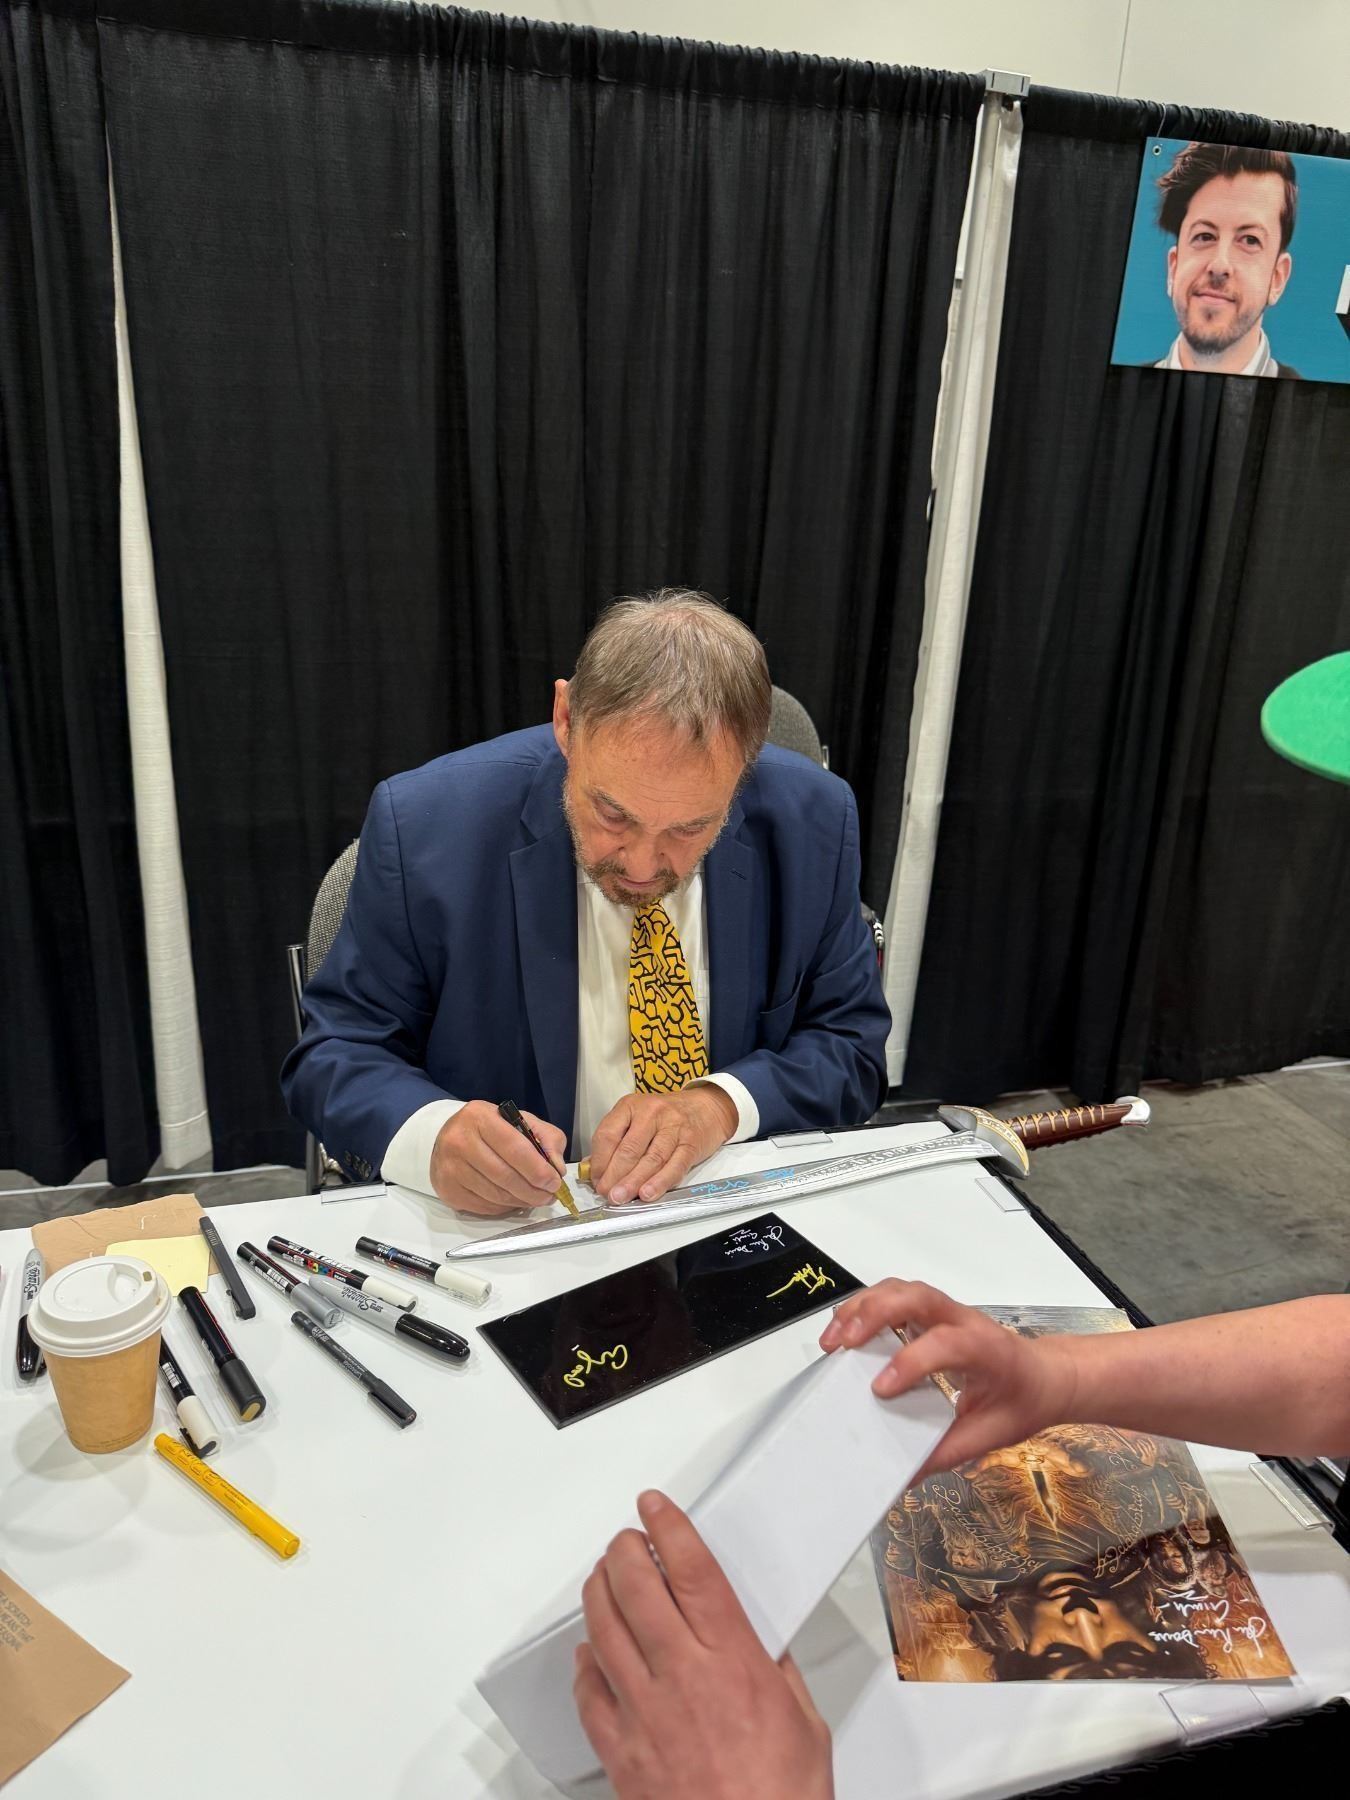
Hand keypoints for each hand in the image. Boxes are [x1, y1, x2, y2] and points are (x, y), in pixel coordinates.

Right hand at [429, 1101, 567, 1216]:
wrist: (450, 1137)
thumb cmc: (491, 1129)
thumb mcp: (519, 1121)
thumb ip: (546, 1138)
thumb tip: (557, 1167)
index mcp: (480, 1117)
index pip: (515, 1148)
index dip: (538, 1169)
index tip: (555, 1182)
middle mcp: (459, 1140)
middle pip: (504, 1175)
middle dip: (533, 1190)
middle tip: (549, 1196)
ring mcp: (450, 1167)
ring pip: (495, 1195)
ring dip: (521, 1201)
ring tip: (535, 1198)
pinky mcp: (447, 1189)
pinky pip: (484, 1206)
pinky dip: (504, 1207)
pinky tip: (513, 1200)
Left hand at [575, 1491, 833, 1799]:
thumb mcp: (804, 1723)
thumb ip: (776, 1672)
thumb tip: (761, 1641)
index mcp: (733, 1662)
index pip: (692, 1570)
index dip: (669, 1528)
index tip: (656, 1507)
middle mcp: (683, 1678)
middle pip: (636, 1588)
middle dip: (624, 1550)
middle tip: (626, 1538)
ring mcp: (645, 1715)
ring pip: (604, 1630)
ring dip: (598, 1593)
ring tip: (604, 1578)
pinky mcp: (622, 1753)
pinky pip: (589, 1695)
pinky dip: (585, 1665)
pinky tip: (589, 1654)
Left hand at [588, 1086, 736, 1204]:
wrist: (705, 1108)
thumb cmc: (665, 1116)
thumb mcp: (636, 1118)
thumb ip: (616, 1140)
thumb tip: (593, 1169)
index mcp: (630, 1106)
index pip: (608, 1134)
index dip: (600, 1161)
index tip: (596, 1181)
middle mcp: (651, 1112)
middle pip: (629, 1149)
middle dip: (614, 1176)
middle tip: (607, 1194)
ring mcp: (673, 1126)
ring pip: (651, 1159)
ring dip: (634, 1182)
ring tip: (622, 1197)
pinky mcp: (691, 1142)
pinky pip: (674, 1165)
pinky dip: (660, 1182)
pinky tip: (648, 1193)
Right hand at [819, 1279, 1076, 1478]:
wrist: (1047, 1374)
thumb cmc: (1024, 1399)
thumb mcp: (993, 1433)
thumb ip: (949, 1451)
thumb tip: (906, 1475)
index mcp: (987, 1350)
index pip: (947, 1342)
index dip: (911, 1361)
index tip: (880, 1389)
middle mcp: (965, 1320)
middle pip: (917, 1296)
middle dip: (875, 1314)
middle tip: (843, 1345)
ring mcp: (947, 1310)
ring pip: (902, 1288)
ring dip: (863, 1307)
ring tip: (835, 1338)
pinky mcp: (932, 1311)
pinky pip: (896, 1294)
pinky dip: (866, 1306)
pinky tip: (846, 1330)